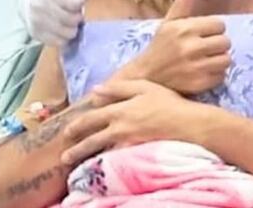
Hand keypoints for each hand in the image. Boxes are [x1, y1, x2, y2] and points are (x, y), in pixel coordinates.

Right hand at [24, 0, 84, 45]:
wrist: (32, 0)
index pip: (74, 2)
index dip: (78, 2)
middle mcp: (37, 4)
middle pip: (72, 19)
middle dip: (76, 15)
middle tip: (72, 10)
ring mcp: (34, 20)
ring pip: (66, 32)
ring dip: (71, 26)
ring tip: (67, 17)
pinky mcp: (34, 34)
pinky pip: (58, 41)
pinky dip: (63, 36)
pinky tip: (60, 27)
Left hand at [60, 80, 199, 165]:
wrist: (188, 124)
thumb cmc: (169, 102)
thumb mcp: (145, 87)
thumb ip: (119, 87)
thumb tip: (96, 90)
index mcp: (120, 109)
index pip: (92, 118)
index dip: (78, 124)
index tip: (67, 131)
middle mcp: (119, 127)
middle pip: (92, 138)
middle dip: (75, 146)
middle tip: (64, 154)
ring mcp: (126, 142)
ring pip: (100, 150)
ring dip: (83, 156)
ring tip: (71, 164)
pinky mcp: (134, 153)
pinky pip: (114, 158)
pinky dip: (103, 162)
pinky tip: (97, 166)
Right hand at [130, 0, 230, 93]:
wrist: (146, 77)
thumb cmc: (160, 46)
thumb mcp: (169, 22)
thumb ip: (183, 2)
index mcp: (185, 28)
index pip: (220, 24)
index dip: (214, 29)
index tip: (203, 34)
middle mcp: (191, 47)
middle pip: (225, 42)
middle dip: (218, 44)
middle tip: (205, 47)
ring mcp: (195, 67)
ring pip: (226, 59)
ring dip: (219, 59)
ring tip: (206, 59)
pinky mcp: (199, 84)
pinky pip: (221, 76)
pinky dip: (215, 74)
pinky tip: (202, 72)